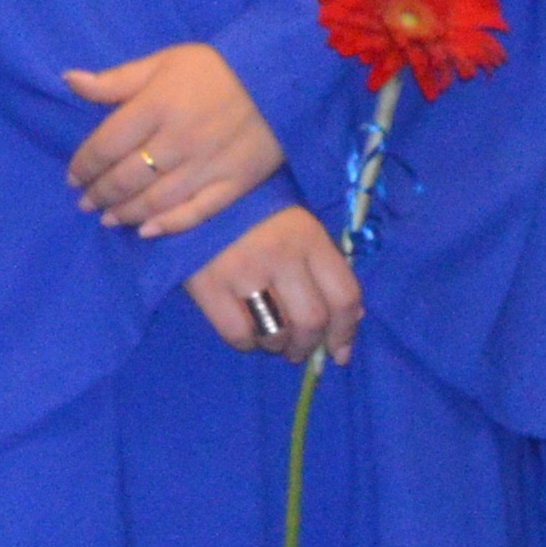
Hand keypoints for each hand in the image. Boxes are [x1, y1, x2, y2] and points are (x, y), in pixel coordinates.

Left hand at [65, 44, 283, 240]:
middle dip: (100, 193)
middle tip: (84, 203)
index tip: (72, 177)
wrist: (279, 80)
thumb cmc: (214, 69)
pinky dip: (169, 225)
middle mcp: (177, 141)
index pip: (106, 144)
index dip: (84, 165)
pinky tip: (147, 231)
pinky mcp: (234, 184)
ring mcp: (207, 166)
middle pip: (127, 177)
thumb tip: (68, 80)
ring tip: (106, 219)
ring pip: (156, 200)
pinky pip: (196, 212)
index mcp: (155, 107)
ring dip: (126, 213)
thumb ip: (115, 80)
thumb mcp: (162, 62)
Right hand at [182, 205, 359, 361]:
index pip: (343, 296)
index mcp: (308, 238)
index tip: (339, 352)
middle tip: (298, 350)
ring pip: (276, 333)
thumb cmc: (254, 214)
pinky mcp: (208, 284)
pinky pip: (238, 335)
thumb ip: (326, 271)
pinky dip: (247, 344)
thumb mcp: (299, 231)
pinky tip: (246, 333)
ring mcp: (242, 269)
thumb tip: (351, 320)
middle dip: (308, 346)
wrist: (194, 194)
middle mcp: (280, 254)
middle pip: (311, 320)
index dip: (345, 332)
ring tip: (271, 339)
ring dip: (278, 346)